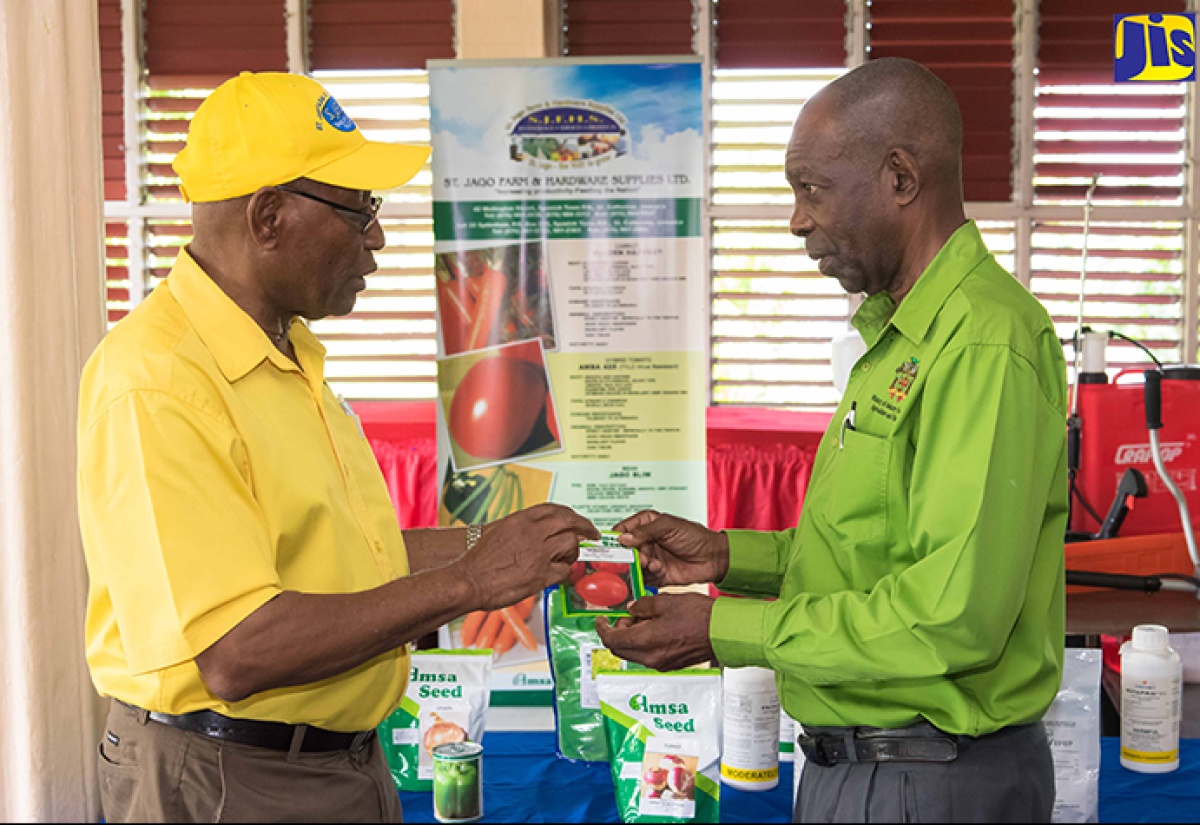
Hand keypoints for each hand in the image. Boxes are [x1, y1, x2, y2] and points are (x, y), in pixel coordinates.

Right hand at [457, 503, 598, 610]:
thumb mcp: (498, 531)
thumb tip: (537, 528)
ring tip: (567, 558)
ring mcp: (538, 554)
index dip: (571, 514)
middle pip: (569, 522)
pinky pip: (564, 571)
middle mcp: (532, 533)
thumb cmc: (478, 560)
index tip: (578, 519)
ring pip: (571, 544)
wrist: (468, 580)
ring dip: (573, 552)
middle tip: (592, 533)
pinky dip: (564, 573)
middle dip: (585, 527)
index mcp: (521, 520)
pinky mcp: (541, 575)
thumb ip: (520, 527)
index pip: (554, 509)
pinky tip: (557, 575)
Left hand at [595, 593, 716, 671]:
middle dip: (617, 632)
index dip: (602, 628)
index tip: (600, 619)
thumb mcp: (666, 601)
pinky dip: (644, 643)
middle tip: (626, 616)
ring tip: (643, 619)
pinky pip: (648, 656)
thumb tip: (632, 609)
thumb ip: (643, 605)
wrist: (724, 632)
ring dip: (631, 637)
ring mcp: (661, 664)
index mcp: (645, 642)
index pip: (612, 640)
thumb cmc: (699, 616)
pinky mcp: (671, 664)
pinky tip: (655, 628)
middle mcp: (650, 658)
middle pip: (620, 649)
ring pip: (634, 653)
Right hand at [613, 511, 728, 586]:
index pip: (622, 529)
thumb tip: (623, 538)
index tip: (611, 545)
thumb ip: (645, 531)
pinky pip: (643, 578)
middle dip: (627, 555)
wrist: (713, 558)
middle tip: (634, 557)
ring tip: (650, 563)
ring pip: (632, 565)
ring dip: (639, 565)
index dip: (615, 537)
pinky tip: (658, 569)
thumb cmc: (694, 536)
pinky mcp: (655, 575)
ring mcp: (649, 559)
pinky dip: (648, 574)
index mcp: (646, 525)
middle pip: (624, 551)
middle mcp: (645, 542)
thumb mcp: (669, 526)